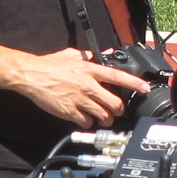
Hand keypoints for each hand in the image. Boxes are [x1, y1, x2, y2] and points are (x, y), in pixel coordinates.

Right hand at [10, 46, 150, 124]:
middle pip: (114, 103)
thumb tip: (105, 54)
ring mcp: (79, 100)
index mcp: (90, 70)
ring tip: (103, 118)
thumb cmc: (50, 65)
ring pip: (103, 116)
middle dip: (118, 110)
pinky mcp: (69, 111)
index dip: (134, 84)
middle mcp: (88, 86)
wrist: (31, 76)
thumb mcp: (72, 55)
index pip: (118, 77)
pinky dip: (88, 123)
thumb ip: (90, 55)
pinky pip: (86, 122)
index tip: (145, 88)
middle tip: (116, 111)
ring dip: (105, 119)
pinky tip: (84, 119)